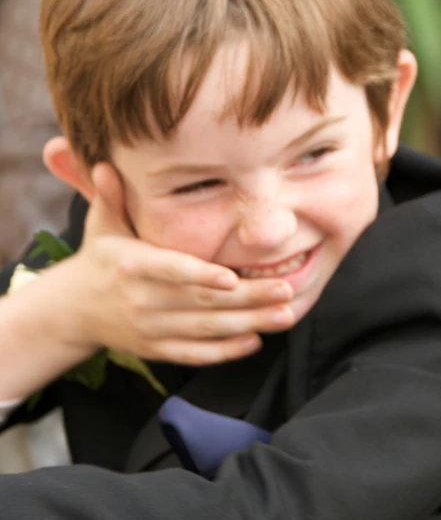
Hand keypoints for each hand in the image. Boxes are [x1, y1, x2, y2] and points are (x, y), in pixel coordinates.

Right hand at [71, 163, 293, 365]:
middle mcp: (141, 301)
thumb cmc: (100, 259)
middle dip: (247, 298)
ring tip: (284, 315)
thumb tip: (104, 165)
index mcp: (130, 266)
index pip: (170, 271)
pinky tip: (254, 341)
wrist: (75, 310)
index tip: (232, 278)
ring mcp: (149, 329)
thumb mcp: (100, 225)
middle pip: (200, 303)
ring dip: (248, 324)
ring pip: (204, 330)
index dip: (201, 276)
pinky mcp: (156, 350)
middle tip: (285, 290)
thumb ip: (110, 197)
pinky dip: (224, 351)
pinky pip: (194, 354)